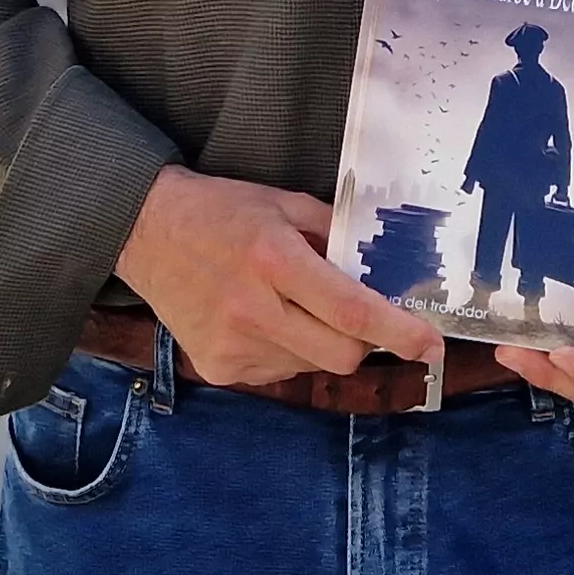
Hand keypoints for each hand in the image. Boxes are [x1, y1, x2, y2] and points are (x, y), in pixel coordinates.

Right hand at [114, 166, 441, 387]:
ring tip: (291, 305)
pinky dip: (288, 350)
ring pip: (312, 366)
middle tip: (360, 317)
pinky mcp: (218, 367)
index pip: (351, 310)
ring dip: (321, 343)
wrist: (143, 231)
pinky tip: (263, 318)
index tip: (431, 344)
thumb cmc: (221, 210)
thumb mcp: (283, 203)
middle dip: (364, 341)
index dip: (398, 331)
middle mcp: (253, 310)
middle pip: (341, 354)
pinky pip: (279, 371)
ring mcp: (232, 345)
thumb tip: (387, 264)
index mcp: (275, 260)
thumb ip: (335, 232)